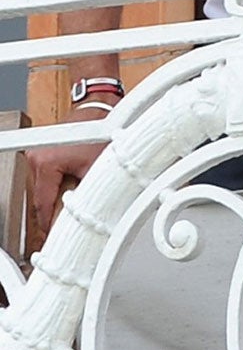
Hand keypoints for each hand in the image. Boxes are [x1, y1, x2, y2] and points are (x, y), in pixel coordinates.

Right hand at [28, 110, 113, 241]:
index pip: (43, 204)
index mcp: (44, 163)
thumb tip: (87, 218)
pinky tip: (69, 194)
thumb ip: (88, 195)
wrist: (99, 112)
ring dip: (56, 199)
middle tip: (64, 228)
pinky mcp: (43, 155)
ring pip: (44, 190)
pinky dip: (57, 188)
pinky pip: (47, 180)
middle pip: (41, 198)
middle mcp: (35, 159)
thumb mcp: (99, 169)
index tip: (53, 237)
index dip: (49, 224)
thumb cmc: (101, 134)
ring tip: (70, 208)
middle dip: (54, 212)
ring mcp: (37, 156)